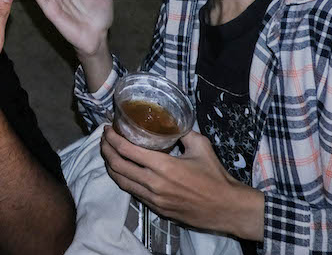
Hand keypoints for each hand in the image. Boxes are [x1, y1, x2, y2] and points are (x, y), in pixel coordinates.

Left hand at [101, 127, 264, 240]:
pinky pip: (133, 193)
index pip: (126, 150)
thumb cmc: (215, 176)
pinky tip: (125, 171)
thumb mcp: (201, 146)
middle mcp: (153, 183)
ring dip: (111, 167)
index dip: (112, 138)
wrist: (227, 208)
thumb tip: (173, 122)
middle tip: (104, 139)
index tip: (107, 129)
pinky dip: (124, 180)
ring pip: (121, 182)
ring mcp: (153, 199)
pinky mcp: (157, 209)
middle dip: (106, 150)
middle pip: (117, 166)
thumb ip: (183, 132)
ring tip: (109, 154)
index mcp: (162, 165)